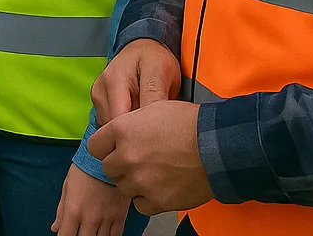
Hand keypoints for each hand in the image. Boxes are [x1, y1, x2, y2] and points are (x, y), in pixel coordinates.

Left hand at [52, 163, 131, 235]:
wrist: (106, 158)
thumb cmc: (84, 169)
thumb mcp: (67, 187)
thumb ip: (61, 211)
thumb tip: (55, 227)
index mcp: (73, 210)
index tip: (65, 235)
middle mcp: (90, 218)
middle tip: (79, 232)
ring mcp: (106, 218)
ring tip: (91, 231)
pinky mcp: (120, 216)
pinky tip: (104, 233)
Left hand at [88, 100, 211, 214]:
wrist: (217, 147)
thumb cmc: (190, 124)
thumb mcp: (155, 107)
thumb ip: (132, 122)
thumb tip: (124, 129)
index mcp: (122, 130)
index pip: (94, 146)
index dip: (106, 147)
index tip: (115, 148)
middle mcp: (126, 157)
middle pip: (108, 168)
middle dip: (120, 165)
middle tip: (139, 161)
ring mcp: (140, 181)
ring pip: (124, 187)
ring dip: (135, 182)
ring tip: (155, 173)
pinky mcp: (156, 201)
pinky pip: (140, 205)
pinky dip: (148, 199)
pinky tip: (161, 187)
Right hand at [91, 38, 180, 126]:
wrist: (143, 46)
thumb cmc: (154, 59)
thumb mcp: (161, 73)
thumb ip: (154, 97)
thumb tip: (151, 124)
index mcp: (113, 81)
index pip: (119, 122)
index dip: (138, 135)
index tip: (156, 138)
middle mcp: (99, 90)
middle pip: (112, 128)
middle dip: (133, 134)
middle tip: (156, 132)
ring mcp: (97, 97)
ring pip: (110, 128)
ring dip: (128, 130)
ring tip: (148, 122)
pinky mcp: (99, 102)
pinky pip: (110, 123)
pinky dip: (124, 125)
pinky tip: (138, 118)